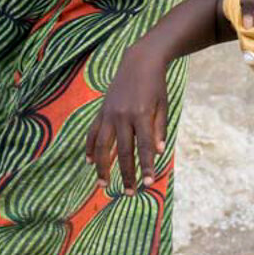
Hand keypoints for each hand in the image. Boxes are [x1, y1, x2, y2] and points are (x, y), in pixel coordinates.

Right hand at [87, 45, 169, 186]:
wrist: (139, 61)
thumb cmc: (156, 85)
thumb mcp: (163, 106)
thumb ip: (159, 130)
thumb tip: (158, 153)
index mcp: (142, 114)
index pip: (144, 147)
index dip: (146, 166)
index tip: (148, 183)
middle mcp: (123, 115)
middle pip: (123, 151)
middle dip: (126, 173)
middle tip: (129, 193)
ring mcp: (109, 113)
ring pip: (103, 145)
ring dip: (103, 166)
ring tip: (103, 184)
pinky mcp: (102, 110)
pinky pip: (93, 132)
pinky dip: (91, 147)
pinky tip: (90, 162)